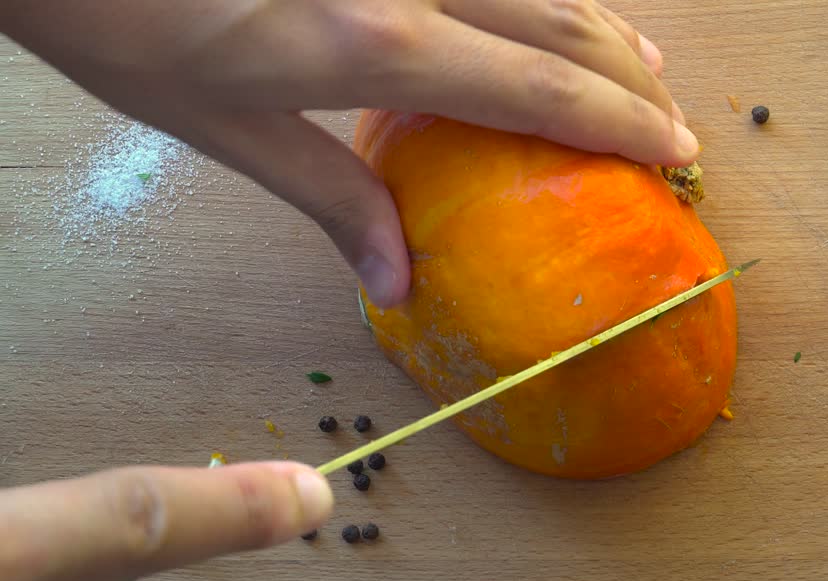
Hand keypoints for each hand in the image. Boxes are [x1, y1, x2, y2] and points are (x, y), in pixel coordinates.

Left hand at [0, 0, 694, 306]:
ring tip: (644, 60)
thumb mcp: (222, 125)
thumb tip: (398, 277)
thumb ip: (329, 193)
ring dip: (601, 18)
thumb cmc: (120, 20)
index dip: (620, 122)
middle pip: (561, 21)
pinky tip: (560, 4)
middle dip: (632, 73)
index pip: (539, 87)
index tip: (676, 149)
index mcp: (374, 41)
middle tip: (677, 117)